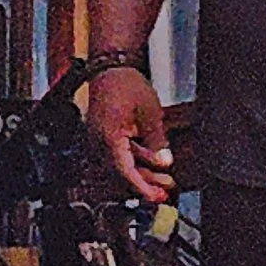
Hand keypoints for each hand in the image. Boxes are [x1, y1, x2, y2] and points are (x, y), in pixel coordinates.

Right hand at [86, 65, 175, 201]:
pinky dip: (136, 161)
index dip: (141, 186)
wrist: (111, 68)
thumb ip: (157, 140)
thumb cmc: (125, 84)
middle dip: (145, 183)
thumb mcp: (150, 113)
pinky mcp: (104, 137)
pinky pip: (119, 155)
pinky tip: (152, 163)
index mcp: (108, 138)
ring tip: (164, 179)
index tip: (154, 197)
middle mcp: (99, 143)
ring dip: (142, 173)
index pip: (124, 171)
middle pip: (123, 173)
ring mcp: (100, 141)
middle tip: (165, 191)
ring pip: (122, 166)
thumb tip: (164, 162)